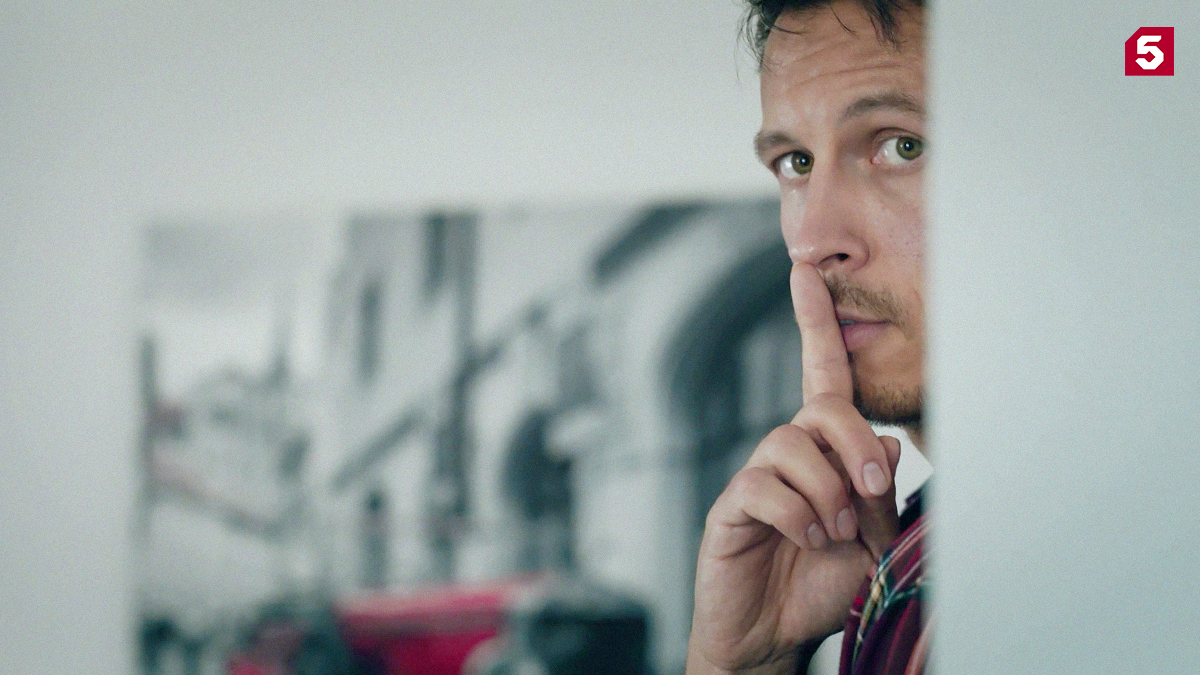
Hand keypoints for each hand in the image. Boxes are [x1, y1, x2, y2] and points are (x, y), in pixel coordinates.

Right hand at [686, 264, 901, 674]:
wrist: (775, 636)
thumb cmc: (822, 583)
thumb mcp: (873, 540)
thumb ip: (884, 494)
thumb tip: (890, 447)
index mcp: (822, 452)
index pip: (820, 375)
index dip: (813, 323)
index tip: (804, 273)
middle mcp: (787, 455)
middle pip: (822, 406)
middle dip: (856, 443)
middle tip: (871, 491)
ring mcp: (756, 479)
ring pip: (791, 444)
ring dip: (829, 492)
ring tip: (835, 533)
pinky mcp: (731, 508)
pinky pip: (765, 487)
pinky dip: (800, 516)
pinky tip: (808, 540)